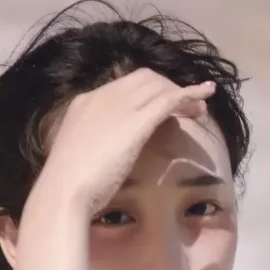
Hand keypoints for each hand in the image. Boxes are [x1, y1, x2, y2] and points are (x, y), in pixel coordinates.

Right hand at [35, 69, 215, 217]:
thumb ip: (92, 146)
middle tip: (187, 108)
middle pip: (145, 79)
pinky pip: (170, 98)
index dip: (148, 92)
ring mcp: (120, 106)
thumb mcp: (77, 156)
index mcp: (86, 103)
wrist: (63, 191)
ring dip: (182, 94)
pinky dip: (190, 93)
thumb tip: (102, 156)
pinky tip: (205, 95)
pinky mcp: (137, 120)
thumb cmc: (66, 185)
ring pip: (160, 86)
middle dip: (168, 89)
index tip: (161, 108)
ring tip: (199, 111)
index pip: (124, 86)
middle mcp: (104, 97)